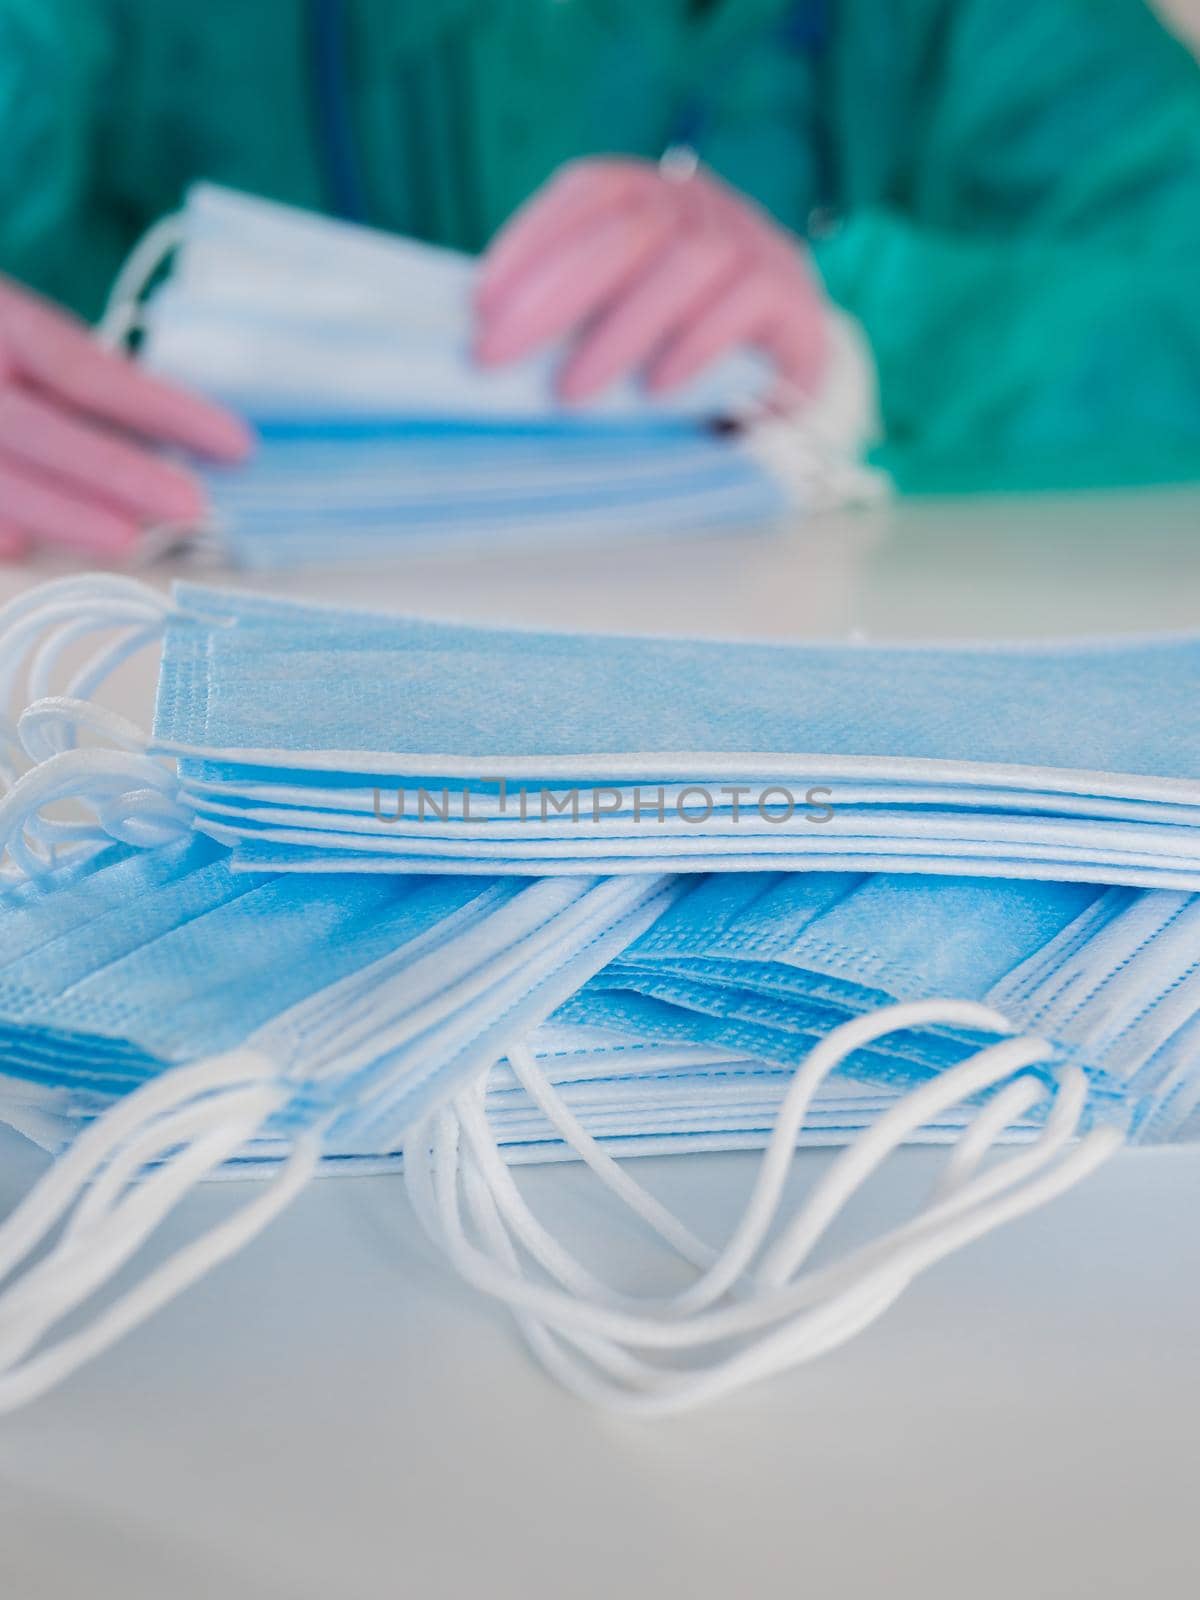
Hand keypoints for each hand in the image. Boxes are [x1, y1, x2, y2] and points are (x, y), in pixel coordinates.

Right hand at [0, 274, 251, 559]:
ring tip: (125, 541)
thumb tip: (163, 444)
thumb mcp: (12, 331)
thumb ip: (67, 377)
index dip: (162, 407)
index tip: (237, 445)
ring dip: (58, 513)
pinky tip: (16, 549)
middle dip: (116, 472)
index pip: (85, 368)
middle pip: (38, 427)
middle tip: (191, 508)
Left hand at [476, 156, 828, 404]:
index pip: (591, 192)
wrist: (786, 376)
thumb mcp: (620, 316)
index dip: (530, 240)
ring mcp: (755, 243)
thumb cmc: (679, 347)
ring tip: (569, 394)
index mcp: (655, 196)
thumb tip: (489, 338)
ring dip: (617, 332)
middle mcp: (705, 207)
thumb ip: (570, 315)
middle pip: (629, 228)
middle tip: (496, 355)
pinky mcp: (792, 295)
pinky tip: (655, 391)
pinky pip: (743, 303)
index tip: (478, 303)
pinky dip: (692, 346)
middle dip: (552, 294)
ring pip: (685, 264)